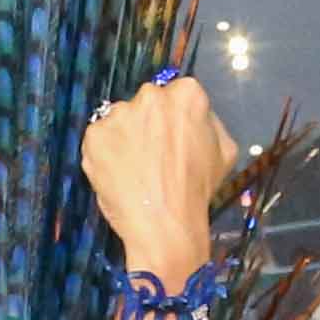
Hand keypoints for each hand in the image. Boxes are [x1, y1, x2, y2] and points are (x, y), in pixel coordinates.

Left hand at [79, 73, 239, 288]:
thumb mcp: (224, 151)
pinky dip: (105, 154)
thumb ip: (209, 123)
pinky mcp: (95, 134)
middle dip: (149, 124)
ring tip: (134, 170)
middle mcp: (151, 95)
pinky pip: (99, 139)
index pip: (178, 95)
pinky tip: (118, 174)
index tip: (173, 141)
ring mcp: (120, 114)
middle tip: (153, 157)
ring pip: (121, 120)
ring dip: (125, 137)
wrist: (165, 225)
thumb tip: (195, 118)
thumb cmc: (198, 190)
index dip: (175, 121)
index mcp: (187, 94)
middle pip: (147, 104)